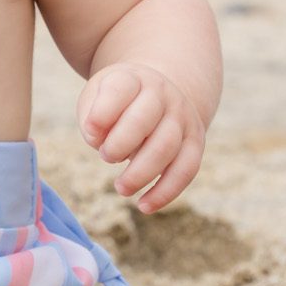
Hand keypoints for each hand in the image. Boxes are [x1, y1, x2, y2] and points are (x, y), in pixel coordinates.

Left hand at [77, 63, 204, 214]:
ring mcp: (182, 117)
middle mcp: (162, 94)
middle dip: (120, 144)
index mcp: (133, 79)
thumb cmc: (118, 101)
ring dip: (141, 173)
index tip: (90, 131)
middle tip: (105, 157)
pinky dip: (166, 191)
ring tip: (120, 188)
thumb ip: (91, 115)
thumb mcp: (98, 96)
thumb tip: (97, 141)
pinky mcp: (195, 142)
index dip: (102, 112)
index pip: (120, 89)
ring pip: (166, 147)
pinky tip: (144, 206)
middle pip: (143, 120)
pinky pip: (186, 169)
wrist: (160, 92)